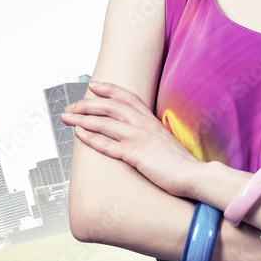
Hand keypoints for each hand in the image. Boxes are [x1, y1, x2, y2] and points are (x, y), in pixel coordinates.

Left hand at [60, 81, 201, 196]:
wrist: (193, 175)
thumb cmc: (179, 163)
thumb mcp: (163, 141)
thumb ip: (150, 134)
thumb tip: (138, 135)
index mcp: (150, 120)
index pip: (127, 97)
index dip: (109, 89)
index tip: (93, 85)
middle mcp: (143, 125)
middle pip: (110, 107)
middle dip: (87, 104)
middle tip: (70, 106)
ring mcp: (139, 138)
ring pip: (105, 123)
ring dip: (82, 119)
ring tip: (67, 117)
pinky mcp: (136, 155)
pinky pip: (109, 145)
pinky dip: (92, 138)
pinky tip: (79, 134)